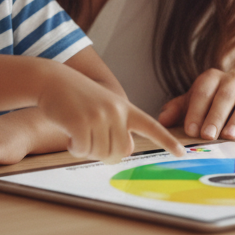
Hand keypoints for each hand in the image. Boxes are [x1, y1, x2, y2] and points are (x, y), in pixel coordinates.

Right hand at [38, 64, 184, 164]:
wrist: (53, 80)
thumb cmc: (78, 98)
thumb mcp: (103, 107)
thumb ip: (117, 127)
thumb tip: (127, 150)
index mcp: (124, 108)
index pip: (151, 126)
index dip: (166, 141)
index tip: (182, 153)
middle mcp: (116, 112)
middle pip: (118, 153)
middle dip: (103, 154)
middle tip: (89, 141)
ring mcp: (99, 116)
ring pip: (100, 154)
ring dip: (86, 150)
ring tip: (78, 133)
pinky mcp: (81, 122)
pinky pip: (82, 151)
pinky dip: (74, 148)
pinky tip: (69, 134)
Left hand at [157, 68, 234, 140]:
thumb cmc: (212, 104)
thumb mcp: (193, 104)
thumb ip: (178, 110)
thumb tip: (162, 121)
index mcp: (212, 78)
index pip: (202, 91)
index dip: (195, 111)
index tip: (190, 130)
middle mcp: (233, 79)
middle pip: (224, 96)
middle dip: (215, 116)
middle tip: (207, 135)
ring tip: (229, 136)